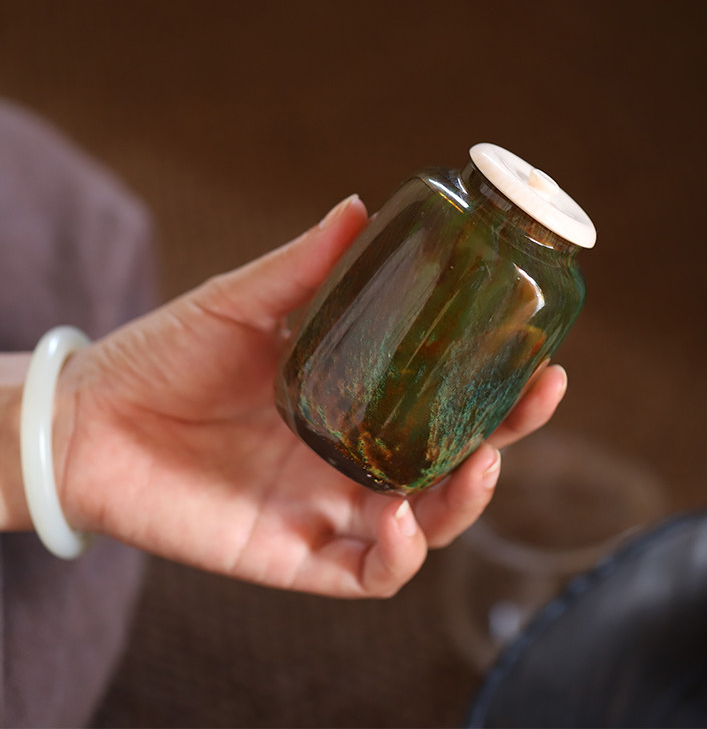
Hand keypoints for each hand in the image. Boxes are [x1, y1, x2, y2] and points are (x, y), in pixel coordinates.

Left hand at [55, 196, 567, 597]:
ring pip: (426, 526)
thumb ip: (304, 267)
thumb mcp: (244, 303)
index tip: (540, 357)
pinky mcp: (295, 556)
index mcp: (355, 402)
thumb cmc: (167, 355)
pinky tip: (394, 519)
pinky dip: (394, 557)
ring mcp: (329, 509)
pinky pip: (366, 574)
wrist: (90, 418)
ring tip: (478, 466)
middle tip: (532, 400)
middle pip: (453, 466)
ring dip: (463, 502)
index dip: (500, 389)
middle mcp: (354, 458)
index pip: (447, 403)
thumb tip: (358, 207)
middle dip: (504, 441)